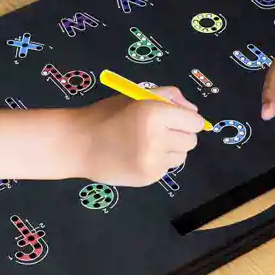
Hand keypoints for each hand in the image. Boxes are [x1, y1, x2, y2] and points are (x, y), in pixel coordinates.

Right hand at [77, 87, 205, 186]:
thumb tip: (193, 111)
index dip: (187, 118)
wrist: (79, 144)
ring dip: (171, 149)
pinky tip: (138, 155)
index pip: (195, 121)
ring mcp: (153, 161)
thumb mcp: (136, 96)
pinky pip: (166, 168)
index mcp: (155, 112)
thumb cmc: (107, 115)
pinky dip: (158, 162)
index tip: (177, 118)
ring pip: (181, 156)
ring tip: (148, 143)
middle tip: (160, 130)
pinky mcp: (148, 178)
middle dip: (180, 134)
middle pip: (191, 140)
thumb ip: (167, 96)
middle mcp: (157, 138)